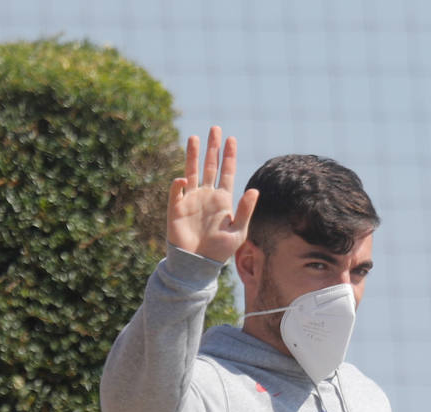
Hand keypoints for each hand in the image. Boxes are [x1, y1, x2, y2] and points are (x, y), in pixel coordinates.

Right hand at [167, 126, 258, 263]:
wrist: (197, 263)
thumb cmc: (219, 250)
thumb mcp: (238, 231)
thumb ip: (245, 211)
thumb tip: (254, 190)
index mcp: (223, 200)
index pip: (227, 172)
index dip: (229, 156)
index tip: (231, 139)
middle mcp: (207, 195)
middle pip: (210, 166)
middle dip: (213, 148)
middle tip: (215, 129)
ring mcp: (191, 199)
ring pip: (192, 171)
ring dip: (193, 155)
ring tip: (195, 137)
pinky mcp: (176, 207)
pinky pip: (176, 190)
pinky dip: (178, 183)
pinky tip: (183, 179)